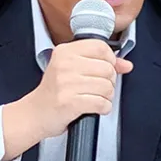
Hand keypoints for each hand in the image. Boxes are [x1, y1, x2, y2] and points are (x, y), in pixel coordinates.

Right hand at [2, 39, 132, 159]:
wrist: (35, 113)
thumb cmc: (53, 92)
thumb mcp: (72, 70)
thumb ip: (100, 63)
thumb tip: (126, 65)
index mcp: (65, 52)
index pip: (101, 47)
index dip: (110, 60)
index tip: (106, 69)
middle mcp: (65, 64)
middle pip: (107, 68)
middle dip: (109, 82)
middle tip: (97, 88)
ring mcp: (67, 83)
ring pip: (107, 87)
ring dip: (106, 97)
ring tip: (94, 98)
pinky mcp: (70, 102)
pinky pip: (101, 103)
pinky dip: (103, 108)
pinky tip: (94, 107)